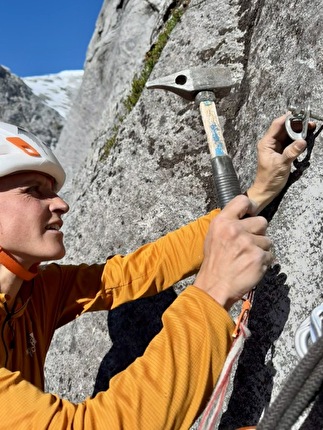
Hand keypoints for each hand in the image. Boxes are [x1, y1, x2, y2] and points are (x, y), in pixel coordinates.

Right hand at [194, 195, 272, 309]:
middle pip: (262, 221)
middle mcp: (235, 230)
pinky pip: (270, 255)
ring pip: (268, 240)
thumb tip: (245, 215)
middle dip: (259, 233)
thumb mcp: (213, 236)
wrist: (215, 286)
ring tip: (248, 258)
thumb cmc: (214, 263)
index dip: (250, 207)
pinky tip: (252, 266)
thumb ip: (228, 223)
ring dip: (261, 249)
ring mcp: (248, 244)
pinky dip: (264, 262)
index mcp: (222, 222)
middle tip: (248, 244)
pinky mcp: (259, 257)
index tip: (251, 214)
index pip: (242, 201)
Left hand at [248, 113, 314, 212]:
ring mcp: (276, 147)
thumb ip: (291, 152)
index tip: (300, 114)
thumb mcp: (281, 165)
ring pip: (288, 134)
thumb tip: (302, 141)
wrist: (266, 190)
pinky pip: (290, 141)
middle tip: (310, 122)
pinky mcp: (281, 152)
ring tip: (310, 127)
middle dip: (297, 124)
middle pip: (284, 127)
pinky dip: (297, 138)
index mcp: (266, 143)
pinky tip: (305, 137)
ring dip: (298, 131)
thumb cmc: (269, 179)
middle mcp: (270, 142)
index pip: (277, 125)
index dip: (288, 118)